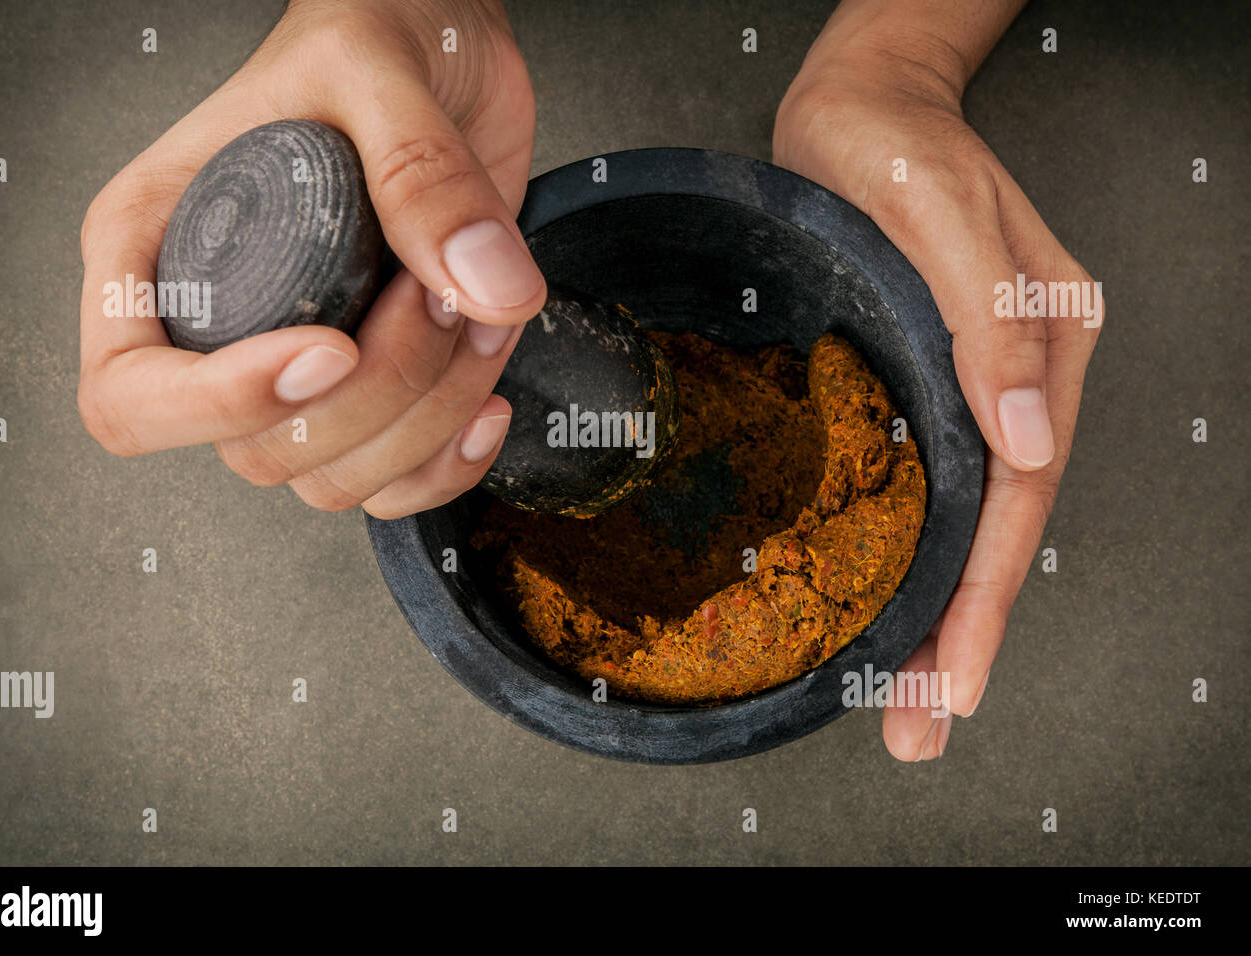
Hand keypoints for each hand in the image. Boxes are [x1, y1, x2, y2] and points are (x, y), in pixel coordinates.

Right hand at [78, 0, 544, 516]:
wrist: (445, 50)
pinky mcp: (373, 389)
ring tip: (480, 318)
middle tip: (440, 294)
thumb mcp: (378, 72)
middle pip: (257, 451)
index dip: (220, 403)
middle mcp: (220, 325)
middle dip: (376, 393)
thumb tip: (484, 287)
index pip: (130, 395)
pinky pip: (391, 485)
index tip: (327, 349)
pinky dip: (448, 462)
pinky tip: (487, 397)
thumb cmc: (371, 33)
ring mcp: (296, 367)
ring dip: (426, 421)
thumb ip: (424, 176)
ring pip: (332, 476)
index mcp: (158, 247)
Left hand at [774, 24, 1101, 759]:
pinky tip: (891, 595)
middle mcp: (1015, 375)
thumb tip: (1028, 439)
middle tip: (919, 726)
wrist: (856, 100)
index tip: (953, 678)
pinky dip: (915, 550)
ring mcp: (973, 381)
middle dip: (960, 634)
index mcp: (1040, 342)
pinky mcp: (925, 377)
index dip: (984, 595)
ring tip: (903, 696)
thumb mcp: (939, 213)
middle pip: (995, 528)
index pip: (1018, 496)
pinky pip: (931, 482)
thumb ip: (989, 318)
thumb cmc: (891, 143)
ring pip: (966, 518)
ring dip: (938, 610)